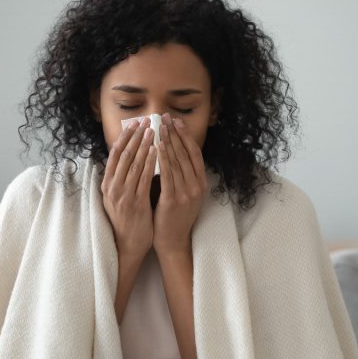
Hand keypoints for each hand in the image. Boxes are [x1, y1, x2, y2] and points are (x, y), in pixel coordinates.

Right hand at [101, 116, 156, 258]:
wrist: (127, 246)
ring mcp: (122, 195)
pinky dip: (150, 162)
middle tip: (146, 120)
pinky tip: (157, 151)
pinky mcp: (134, 203)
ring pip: (133, 163)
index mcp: (107, 184)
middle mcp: (112, 187)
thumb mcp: (119, 197)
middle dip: (135, 136)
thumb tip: (132, 158)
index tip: (134, 123)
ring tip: (153, 130)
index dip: (125, 137)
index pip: (115, 154)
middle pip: (123, 155)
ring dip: (143, 144)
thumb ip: (123, 179)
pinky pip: (143, 178)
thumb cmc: (127, 221)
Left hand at [153, 113, 208, 255]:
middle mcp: (197, 186)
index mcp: (201, 183)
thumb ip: (179, 174)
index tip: (176, 121)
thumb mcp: (183, 192)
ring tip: (159, 127)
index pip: (194, 153)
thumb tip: (169, 148)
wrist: (172, 240)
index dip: (185, 135)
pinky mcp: (174, 200)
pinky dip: (163, 158)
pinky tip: (156, 146)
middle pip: (186, 153)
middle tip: (165, 117)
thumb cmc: (173, 215)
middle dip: (175, 134)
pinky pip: (168, 174)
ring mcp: (187, 193)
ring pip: (177, 161)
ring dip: (168, 141)